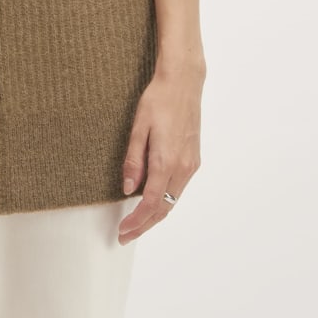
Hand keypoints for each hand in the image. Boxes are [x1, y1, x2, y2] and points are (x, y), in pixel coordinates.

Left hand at [117, 58, 204, 244]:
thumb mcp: (139, 127)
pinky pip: (178, 188)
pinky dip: (165, 200)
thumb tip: (127, 188)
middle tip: (126, 235)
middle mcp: (182, 168)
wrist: (183, 83)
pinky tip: (152, 199)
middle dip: (145, 225)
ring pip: (172, 200)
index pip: (150, 203)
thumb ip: (133, 160)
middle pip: (164, 208)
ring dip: (155, 215)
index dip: (136, 221)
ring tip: (136, 222)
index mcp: (166, 161)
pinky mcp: (194, 159)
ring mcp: (191, 165)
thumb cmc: (158, 100)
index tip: (123, 231)